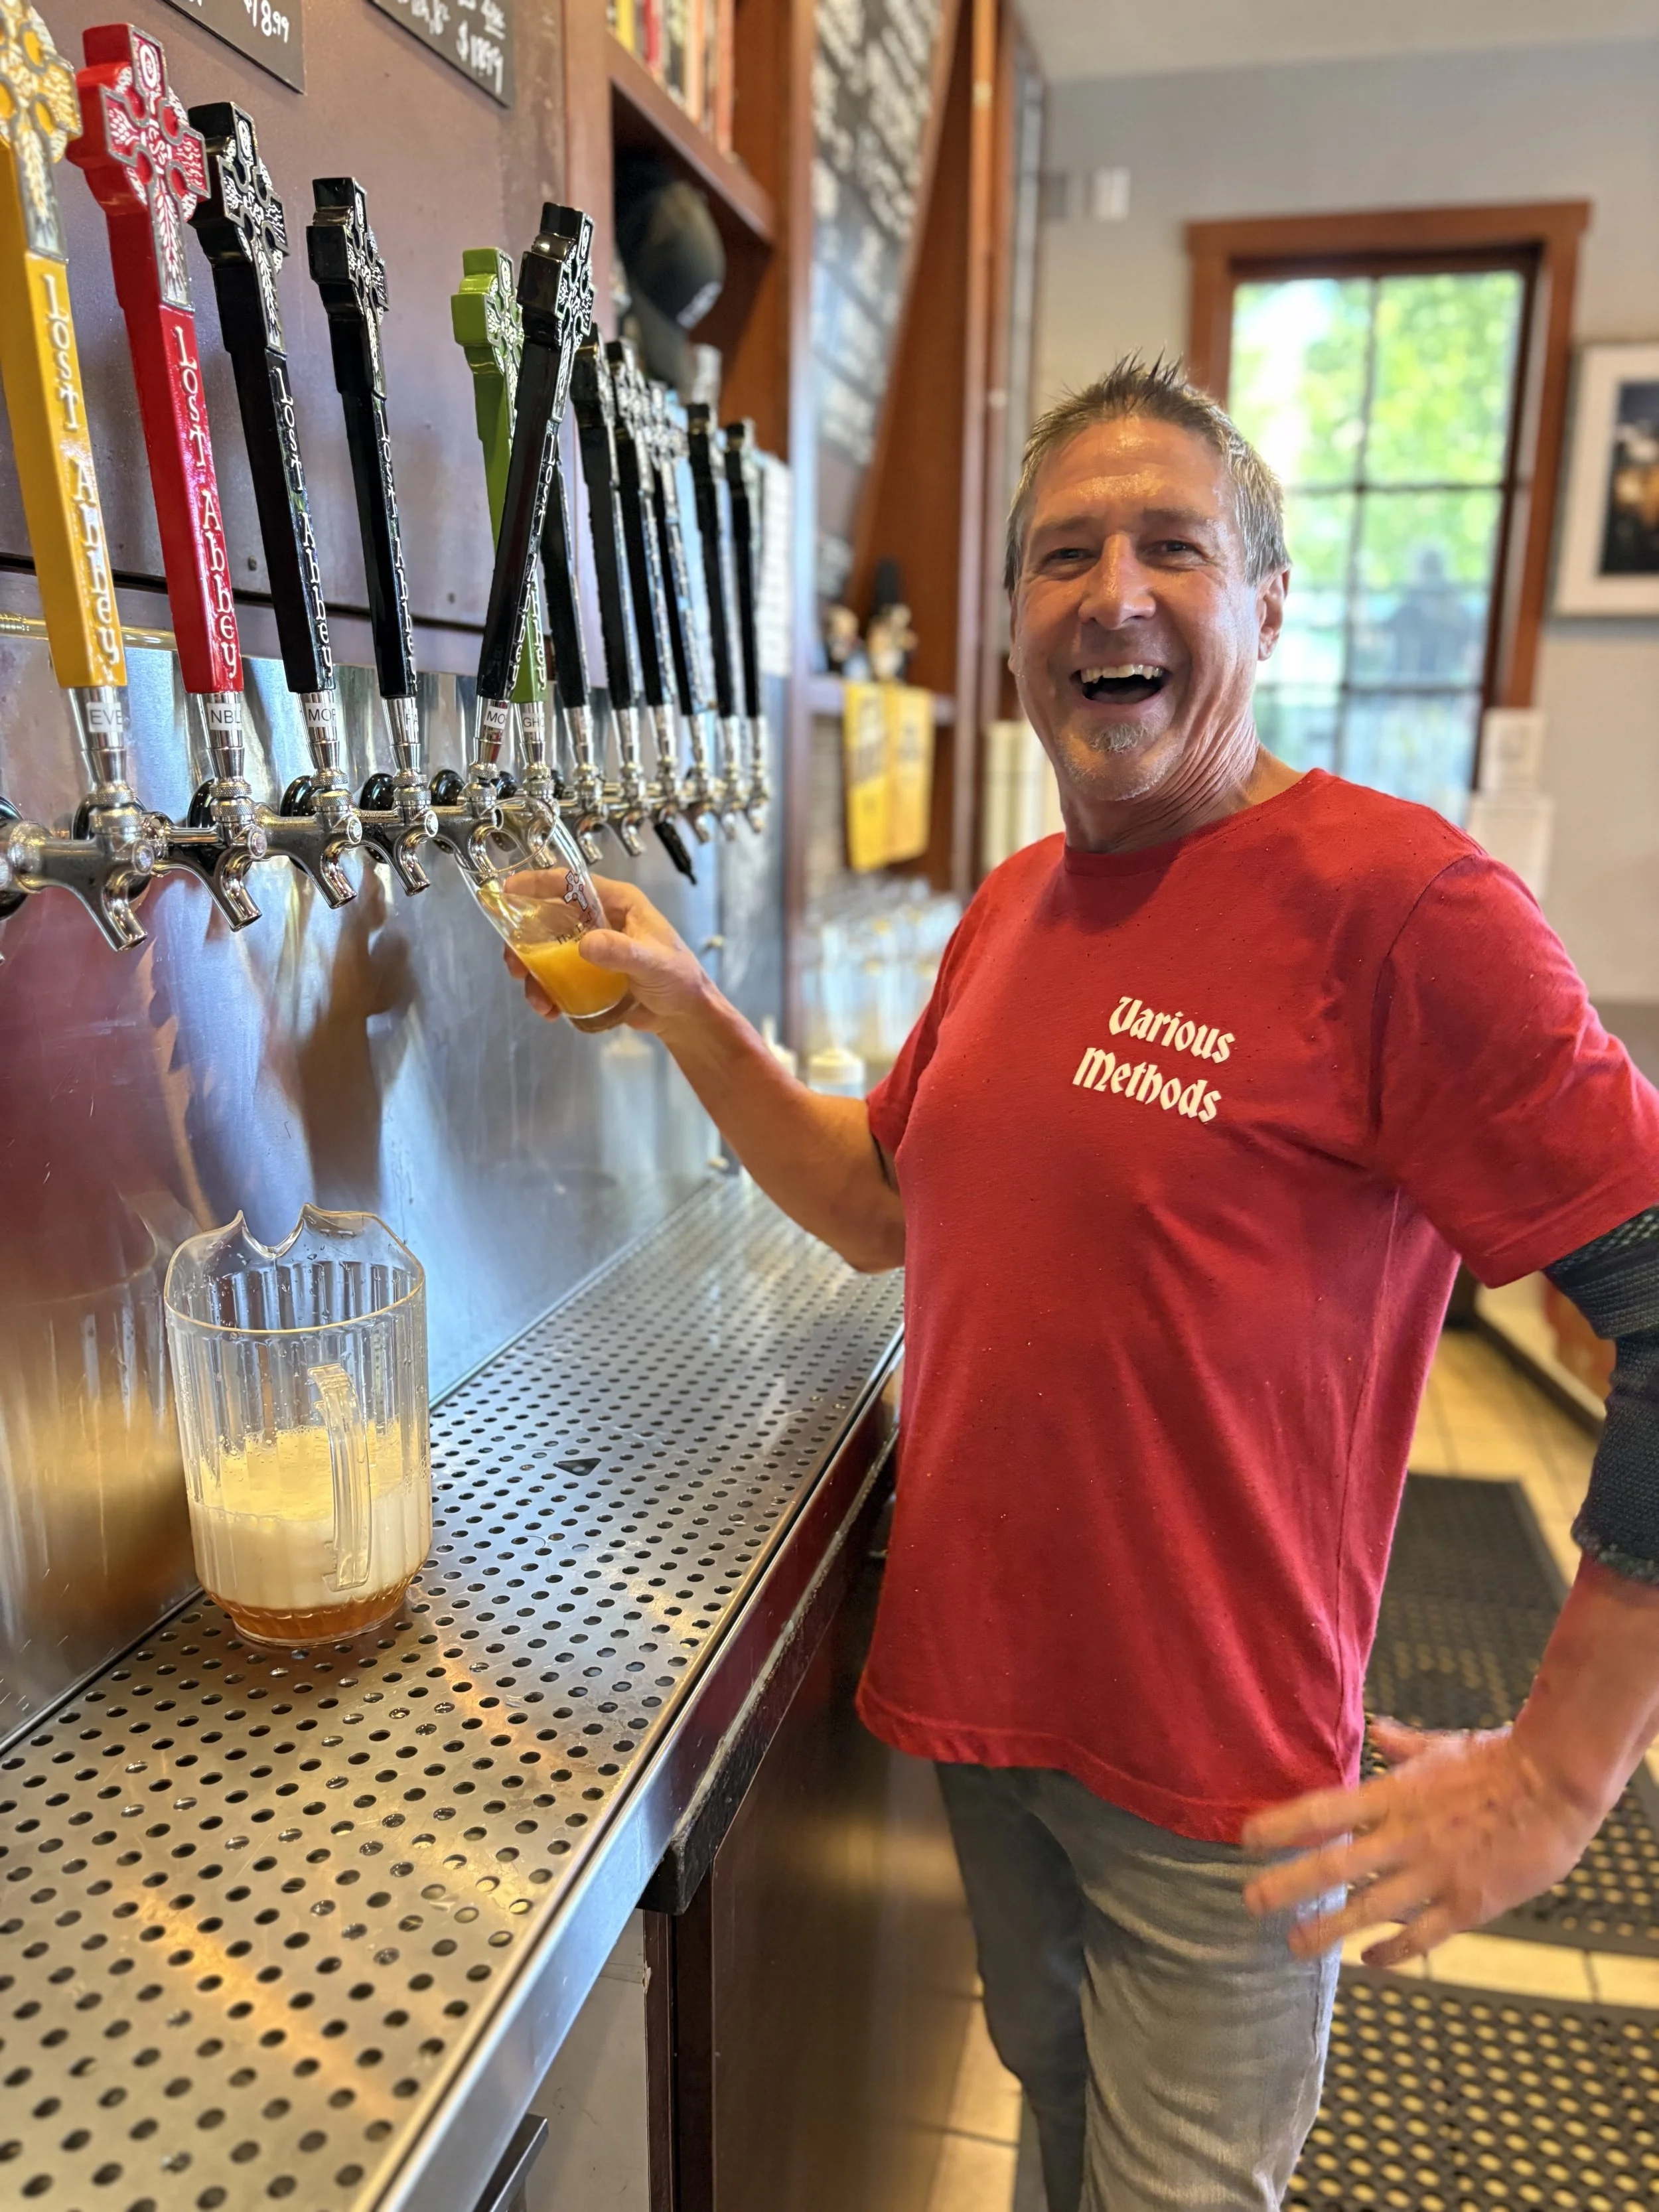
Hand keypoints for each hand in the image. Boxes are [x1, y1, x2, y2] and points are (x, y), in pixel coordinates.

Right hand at [506, 873, 713, 1036]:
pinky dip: (548, 990)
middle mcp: (601, 920)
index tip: (508, 892)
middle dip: (525, 940)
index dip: (537, 883)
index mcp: (618, 903)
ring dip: (534, 973)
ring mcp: (594, 947)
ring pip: (549, 950)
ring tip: (538, 1000)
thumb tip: (585, 944)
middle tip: (515, 965)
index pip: (572, 883)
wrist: (686, 1016)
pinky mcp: (590, 973)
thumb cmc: (679, 981)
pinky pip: (558, 975)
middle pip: (550, 918)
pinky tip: (551, 1009)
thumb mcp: (653, 963)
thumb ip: (622, 952)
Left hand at [1239, 1715, 1604, 1967]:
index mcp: (1394, 1795)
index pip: (1324, 1809)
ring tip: (1293, 1945)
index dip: (1283, 1824)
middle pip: (1335, 1863)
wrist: (1556, 1785)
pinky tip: (1369, 1961)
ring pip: (1369, 1908)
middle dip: (1288, 1884)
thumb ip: (1402, 1746)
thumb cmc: (1497, 1760)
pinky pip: (1421, 1936)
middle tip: (1249, 1902)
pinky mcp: (1469, 1904)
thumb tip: (1376, 1730)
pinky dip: (1392, 1951)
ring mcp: (1435, 1873)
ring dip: (1328, 1928)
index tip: (1246, 1838)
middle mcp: (1406, 1836)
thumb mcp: (1440, 1747)